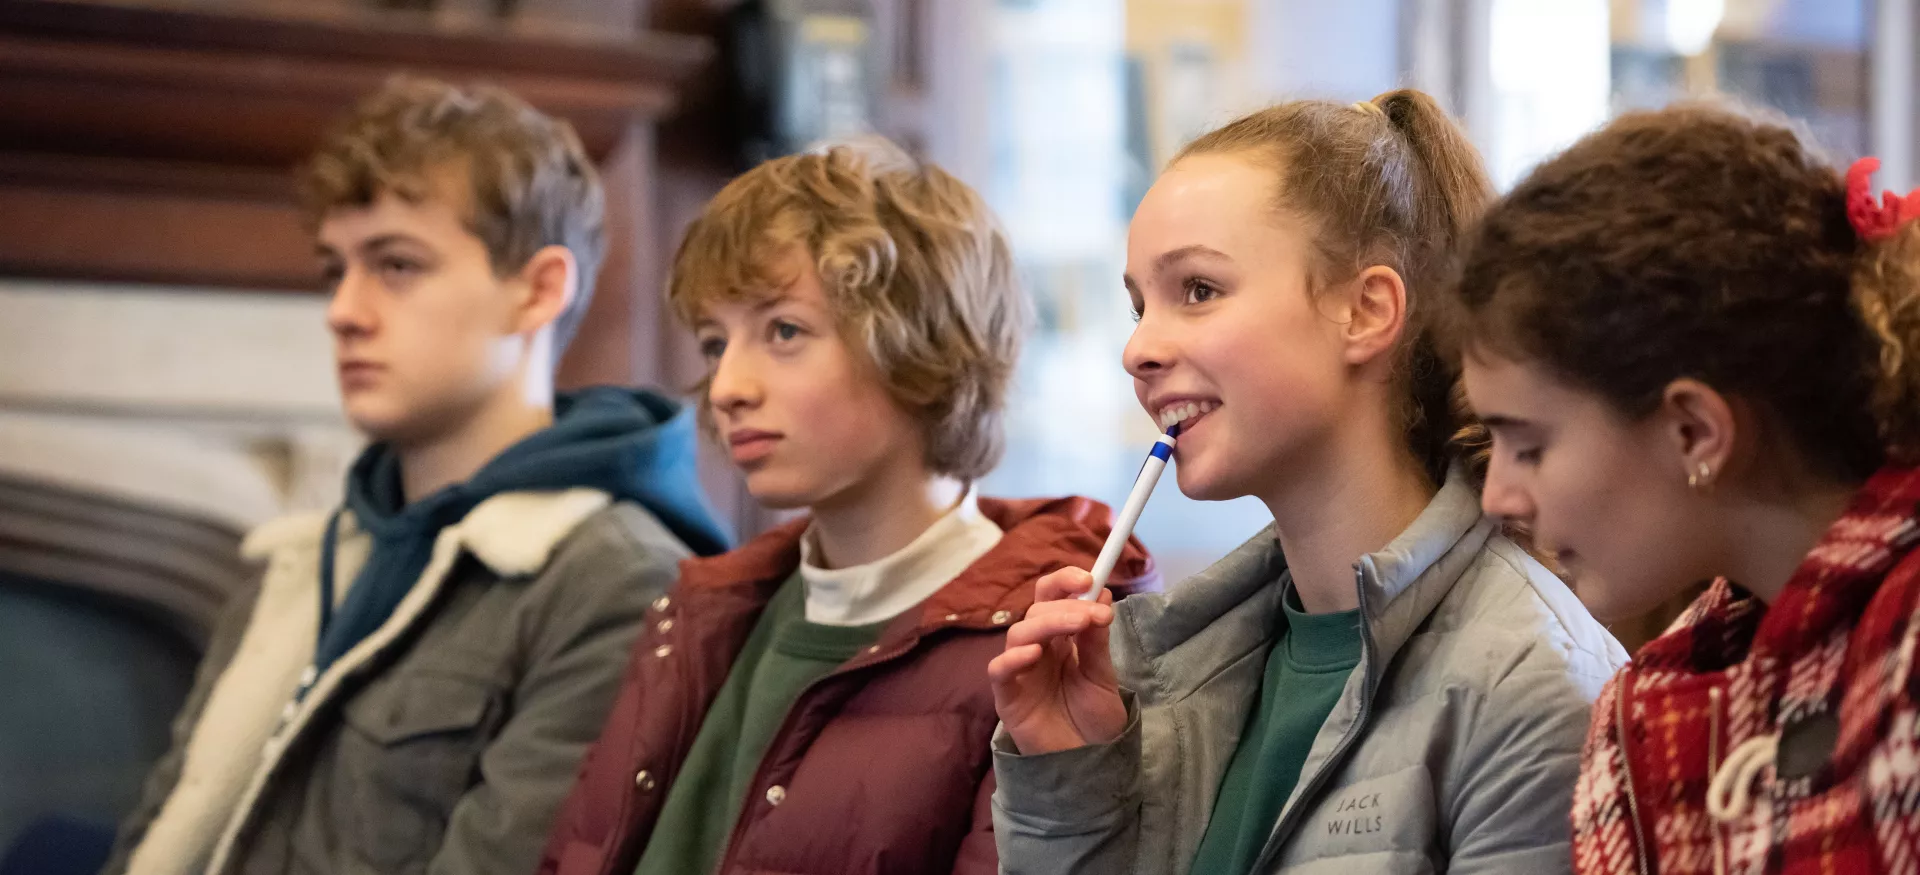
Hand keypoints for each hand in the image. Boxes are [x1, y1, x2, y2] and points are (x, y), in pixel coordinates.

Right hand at [988, 567, 1127, 754]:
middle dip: (1066, 606)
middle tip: (1094, 614)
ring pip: (1019, 633)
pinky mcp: (1007, 696)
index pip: (1052, 597)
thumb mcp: (1103, 676)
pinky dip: (1012, 659)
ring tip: (1077, 626)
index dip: (1065, 582)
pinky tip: (1033, 654)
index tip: (1089, 578)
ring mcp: (1020, 671)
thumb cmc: (1093, 720)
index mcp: (1061, 639)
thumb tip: (1102, 596)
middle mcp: (1038, 649)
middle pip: (1037, 610)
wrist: (1089, 764)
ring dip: (1048, 624)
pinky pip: (999, 671)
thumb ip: (1097, 640)